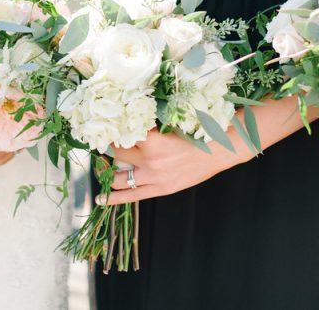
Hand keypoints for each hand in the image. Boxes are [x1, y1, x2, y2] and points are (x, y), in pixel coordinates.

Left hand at [99, 129, 244, 205]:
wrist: (218, 151)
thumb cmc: (196, 132)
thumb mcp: (169, 123)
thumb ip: (148, 126)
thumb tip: (127, 120)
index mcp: (151, 140)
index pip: (119, 136)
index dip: (109, 131)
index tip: (101, 128)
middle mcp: (149, 161)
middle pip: (116, 155)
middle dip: (106, 150)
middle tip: (100, 145)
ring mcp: (154, 178)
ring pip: (119, 178)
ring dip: (107, 173)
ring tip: (100, 169)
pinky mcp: (161, 189)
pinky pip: (132, 196)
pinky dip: (115, 198)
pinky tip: (102, 199)